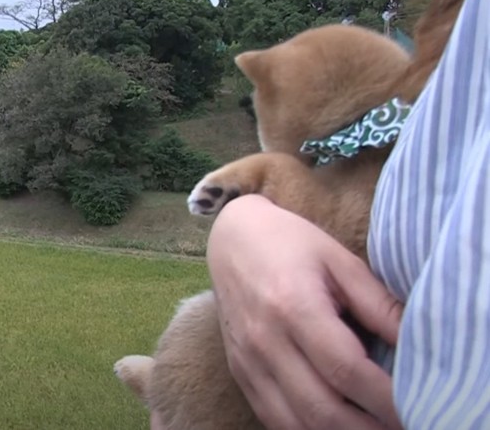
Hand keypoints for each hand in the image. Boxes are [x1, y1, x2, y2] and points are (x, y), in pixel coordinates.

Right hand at [206, 195, 402, 428]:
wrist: (232, 239)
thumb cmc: (289, 243)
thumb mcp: (339, 260)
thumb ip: (378, 304)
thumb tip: (419, 346)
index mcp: (293, 306)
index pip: (345, 369)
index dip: (386, 398)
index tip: (418, 406)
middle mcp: (265, 340)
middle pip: (322, 408)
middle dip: (369, 427)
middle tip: (403, 424)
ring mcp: (247, 361)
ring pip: (296, 424)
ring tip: (373, 428)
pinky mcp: (239, 372)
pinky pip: (273, 418)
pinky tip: (335, 425)